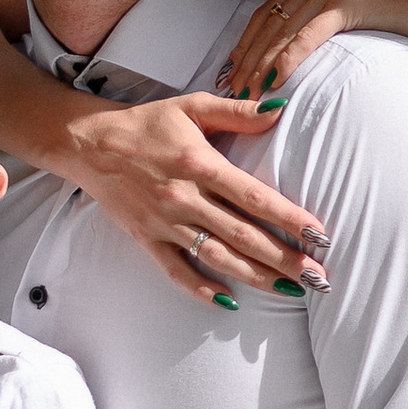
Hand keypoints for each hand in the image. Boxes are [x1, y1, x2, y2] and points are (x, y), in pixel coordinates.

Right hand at [60, 91, 331, 307]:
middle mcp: (185, 198)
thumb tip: (278, 108)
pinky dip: (201, 289)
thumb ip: (236, 111)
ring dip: (255, 277)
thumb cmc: (146, 124)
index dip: (288, 217)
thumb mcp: (191, 106)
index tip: (318, 234)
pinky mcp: (147, 238)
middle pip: (243, 234)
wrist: (89, 143)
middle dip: (284, 258)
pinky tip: (229, 302)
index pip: (254, 197)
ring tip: (289, 291)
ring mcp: (165, 222)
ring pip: (217, 257)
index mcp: (200, 164)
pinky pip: (176, 270)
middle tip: (317, 276)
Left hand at [218, 0, 407, 101]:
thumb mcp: (353, 9)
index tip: (231, 73)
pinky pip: (308, 36)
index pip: (267, 13)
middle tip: (231, 92)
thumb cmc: (400, 19)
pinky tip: (275, 81)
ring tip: (248, 94)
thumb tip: (289, 2)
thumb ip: (321, 8)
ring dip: (261, 65)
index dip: (245, 45)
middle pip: (269, 23)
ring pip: (284, 32)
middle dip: (247, 59)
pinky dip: (288, 60)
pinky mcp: (348, 2)